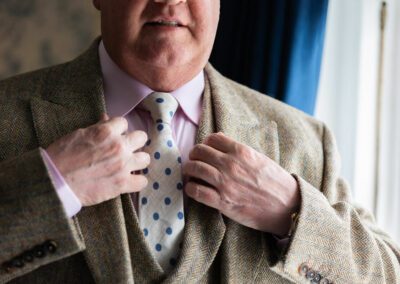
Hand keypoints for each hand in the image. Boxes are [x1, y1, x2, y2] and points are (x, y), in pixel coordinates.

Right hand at [46, 114, 149, 206]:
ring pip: (146, 159)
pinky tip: (129, 181)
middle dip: (133, 142)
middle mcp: (118, 146)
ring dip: (137, 162)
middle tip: (125, 150)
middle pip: (142, 137)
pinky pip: (142, 181)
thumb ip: (97, 127)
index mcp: (106, 131)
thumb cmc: (61, 156)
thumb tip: (107, 118)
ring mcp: (122, 165)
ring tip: (128, 165)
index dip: (118, 130)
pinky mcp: (122, 184)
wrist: (54, 181)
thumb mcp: (78, 134)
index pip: (124, 122)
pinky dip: (136, 182)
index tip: (113, 137)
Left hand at [184, 132, 299, 235]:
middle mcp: (230, 165)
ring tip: (191, 173)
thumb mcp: (259, 158)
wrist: (287, 207)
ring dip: (189, 169)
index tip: (205, 149)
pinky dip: (190, 188)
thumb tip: (220, 139)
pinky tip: (193, 188)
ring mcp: (225, 183)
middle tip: (195, 160)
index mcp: (241, 151)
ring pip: (194, 168)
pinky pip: (196, 191)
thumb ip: (239, 150)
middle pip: (199, 151)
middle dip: (194, 154)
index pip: (212, 138)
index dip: (206, 142)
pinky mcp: (222, 202)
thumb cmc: (275, 182)